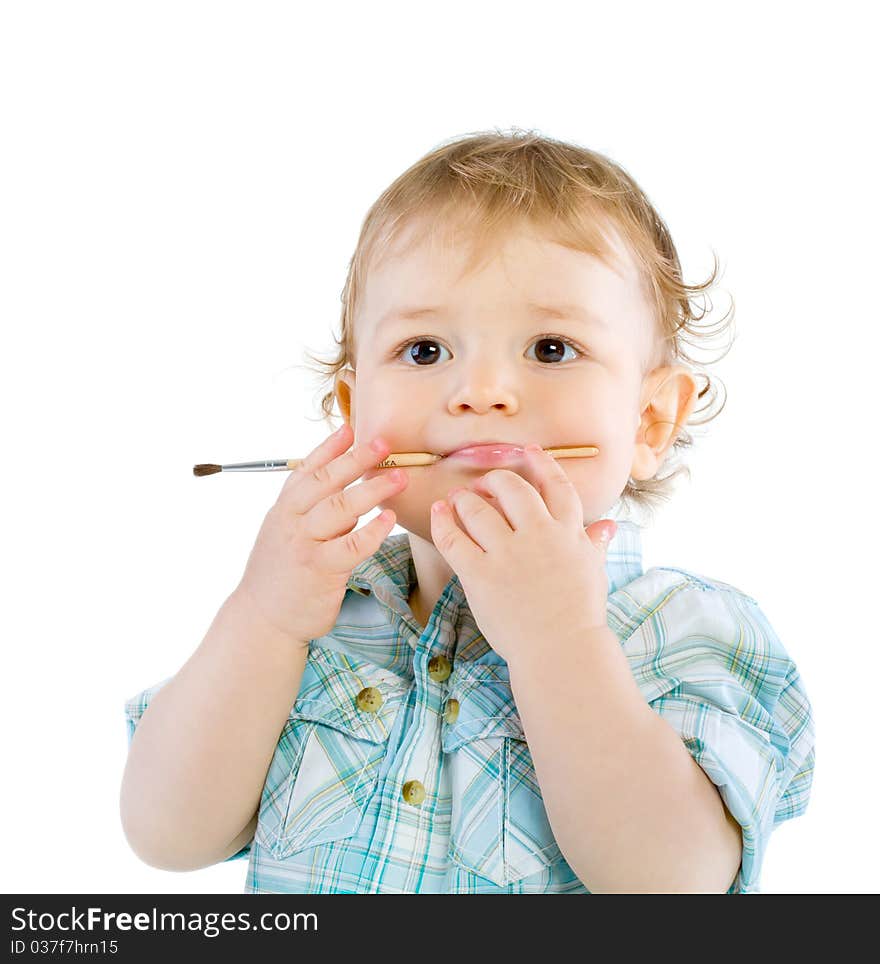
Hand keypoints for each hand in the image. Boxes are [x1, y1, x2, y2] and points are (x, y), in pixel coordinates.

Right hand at [234, 423, 407, 646]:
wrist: (263, 618)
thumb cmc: (281, 573)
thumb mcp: (284, 532)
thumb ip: (309, 508)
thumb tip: (344, 483)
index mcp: (284, 509)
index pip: (307, 470)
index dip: (330, 448)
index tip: (351, 428)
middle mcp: (292, 521)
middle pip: (326, 482)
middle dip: (355, 460)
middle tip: (383, 444)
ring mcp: (305, 545)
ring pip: (341, 509)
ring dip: (372, 489)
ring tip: (399, 477)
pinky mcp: (321, 570)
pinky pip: (352, 545)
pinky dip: (373, 530)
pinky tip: (390, 519)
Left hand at [430, 443, 615, 663]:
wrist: (561, 650)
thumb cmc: (578, 614)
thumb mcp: (592, 572)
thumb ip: (594, 543)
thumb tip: (608, 526)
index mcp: (568, 533)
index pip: (556, 485)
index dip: (540, 464)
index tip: (528, 451)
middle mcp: (539, 535)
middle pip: (512, 489)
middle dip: (494, 480)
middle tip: (483, 484)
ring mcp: (509, 554)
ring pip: (479, 509)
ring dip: (464, 499)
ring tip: (457, 499)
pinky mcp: (481, 574)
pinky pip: (454, 539)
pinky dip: (443, 521)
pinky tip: (438, 512)